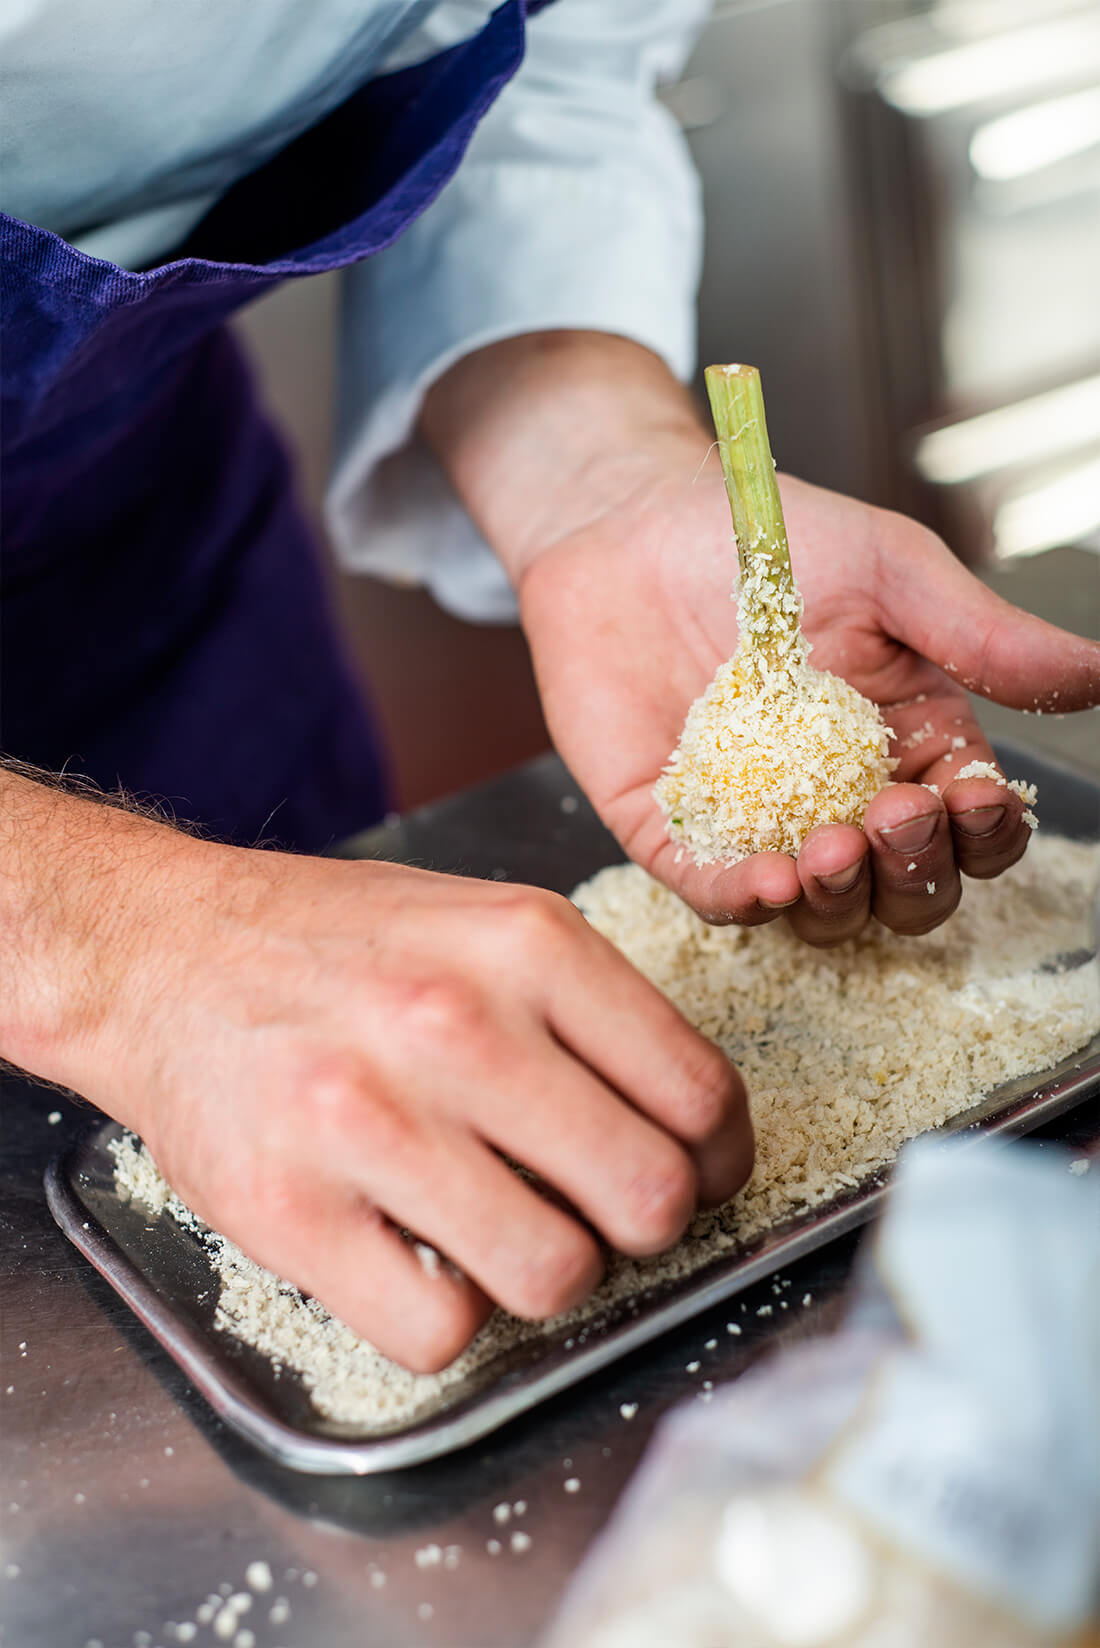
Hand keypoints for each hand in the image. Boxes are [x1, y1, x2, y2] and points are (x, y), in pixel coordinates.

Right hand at [2, 775, 749, 1370]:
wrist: (162, 955)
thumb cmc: (339, 949)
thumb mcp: (485, 925)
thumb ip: (592, 1014)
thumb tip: (691, 1136)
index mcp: (528, 943)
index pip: (701, 1096)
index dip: (718, 1160)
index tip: (696, 1174)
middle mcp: (456, 1023)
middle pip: (648, 1198)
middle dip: (642, 1228)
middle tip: (599, 1212)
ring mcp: (368, 1118)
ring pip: (554, 1276)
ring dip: (545, 1275)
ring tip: (500, 1231)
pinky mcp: (290, 1209)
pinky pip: (440, 1333)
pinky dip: (446, 1320)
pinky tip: (419, 1260)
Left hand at [519, 465, 1099, 944]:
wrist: (632, 522)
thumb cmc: (765, 539)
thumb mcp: (889, 571)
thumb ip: (981, 634)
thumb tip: (1097, 676)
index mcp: (908, 745)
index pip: (968, 823)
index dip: (982, 830)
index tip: (972, 799)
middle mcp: (838, 799)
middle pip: (903, 886)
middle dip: (914, 871)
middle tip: (895, 819)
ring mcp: (757, 824)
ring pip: (820, 910)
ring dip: (840, 898)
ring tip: (830, 851)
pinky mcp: (674, 831)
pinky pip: (715, 892)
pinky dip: (746, 899)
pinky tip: (767, 881)